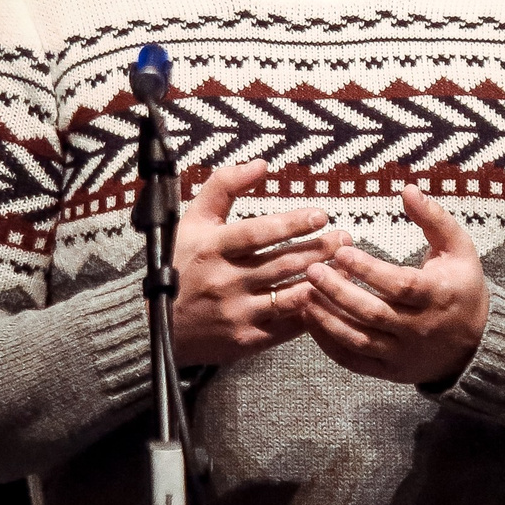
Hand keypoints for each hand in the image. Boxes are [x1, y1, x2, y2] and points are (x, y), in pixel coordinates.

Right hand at [167, 161, 344, 364]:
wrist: (157, 325)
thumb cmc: (180, 264)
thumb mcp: (194, 220)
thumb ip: (224, 186)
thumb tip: (261, 164)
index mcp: (212, 248)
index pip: (258, 233)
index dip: (292, 223)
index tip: (321, 216)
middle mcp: (224, 281)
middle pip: (282, 264)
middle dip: (319, 249)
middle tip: (345, 238)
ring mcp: (236, 313)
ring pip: (291, 296)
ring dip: (323, 281)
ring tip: (347, 266)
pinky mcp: (246, 340)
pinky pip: (287, 326)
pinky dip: (312, 311)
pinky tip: (330, 297)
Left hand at [298, 184, 489, 385]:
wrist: (476, 342)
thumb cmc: (462, 286)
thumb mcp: (458, 248)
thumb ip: (434, 218)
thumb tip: (407, 189)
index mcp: (437, 295)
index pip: (399, 285)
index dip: (368, 270)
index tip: (341, 251)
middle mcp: (420, 328)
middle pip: (373, 313)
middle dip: (338, 292)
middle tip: (310, 270)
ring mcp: (403, 353)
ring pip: (359, 340)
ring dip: (327, 319)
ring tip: (302, 295)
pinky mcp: (391, 371)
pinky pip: (354, 361)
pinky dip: (329, 344)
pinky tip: (311, 321)